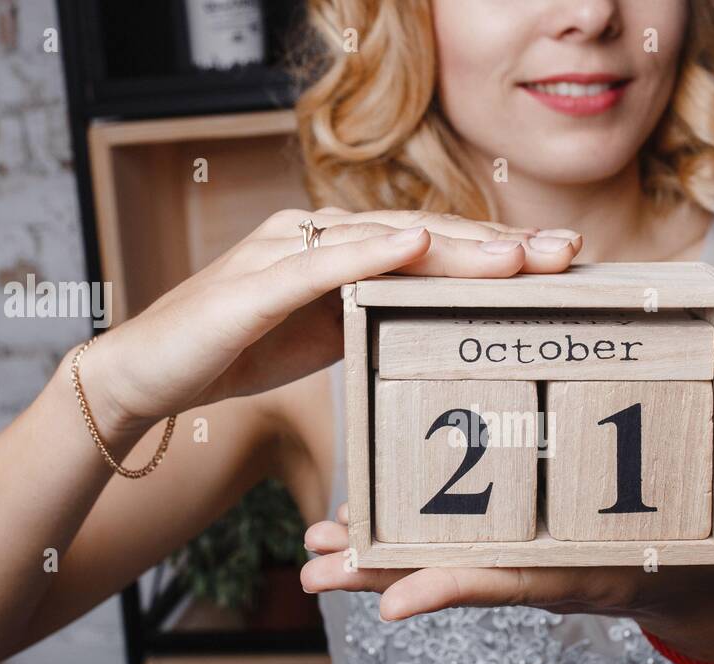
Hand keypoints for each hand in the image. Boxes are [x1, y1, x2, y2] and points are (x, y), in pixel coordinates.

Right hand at [75, 208, 581, 438]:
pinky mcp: (253, 284)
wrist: (146, 376)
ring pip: (383, 243)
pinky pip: (319, 266)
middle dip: (498, 246)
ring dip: (453, 248)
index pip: (430, 248)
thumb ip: (374, 317)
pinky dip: (369, 255)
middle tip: (566, 253)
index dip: (495, 253)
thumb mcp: (323, 337)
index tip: (558, 263)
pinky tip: (417, 249)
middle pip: (422, 237)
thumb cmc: (235, 354)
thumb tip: (436, 321)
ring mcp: (284, 253)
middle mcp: (317, 239)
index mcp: (340, 253)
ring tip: (516, 257)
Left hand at [300, 486, 713, 663]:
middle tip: (313, 567)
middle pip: (452, 571)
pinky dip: (404, 534)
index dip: (452, 590)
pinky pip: (453, 538)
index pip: (513, 583)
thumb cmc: (705, 560)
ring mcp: (524, 557)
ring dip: (374, 554)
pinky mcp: (519, 541)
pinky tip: (358, 520)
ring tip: (313, 546)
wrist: (688, 587)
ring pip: (440, 556)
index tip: (390, 605)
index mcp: (582, 573)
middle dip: (380, 573)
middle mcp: (540, 569)